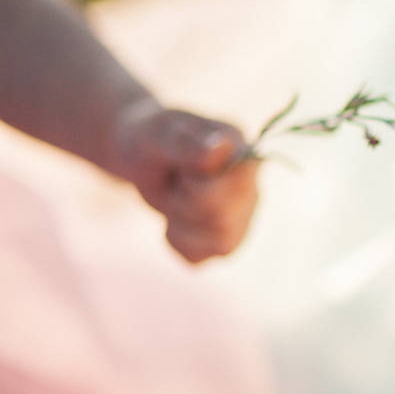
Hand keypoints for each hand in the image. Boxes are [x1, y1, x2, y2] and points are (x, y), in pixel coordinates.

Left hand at [110, 99, 259, 262]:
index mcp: (245, 155)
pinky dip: (177, 242)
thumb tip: (223, 147)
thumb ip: (187, 144)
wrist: (142, 154)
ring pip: (219, 244)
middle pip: (224, 222)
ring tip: (175, 199)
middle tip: (175, 183)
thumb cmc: (152, 139)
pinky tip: (173, 220)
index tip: (182, 171)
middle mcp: (252, 187)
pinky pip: (201, 257)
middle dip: (185, 207)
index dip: (198, 189)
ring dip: (181, 225)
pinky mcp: (224, 239)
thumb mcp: (157, 136)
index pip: (237, 191)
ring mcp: (242, 216)